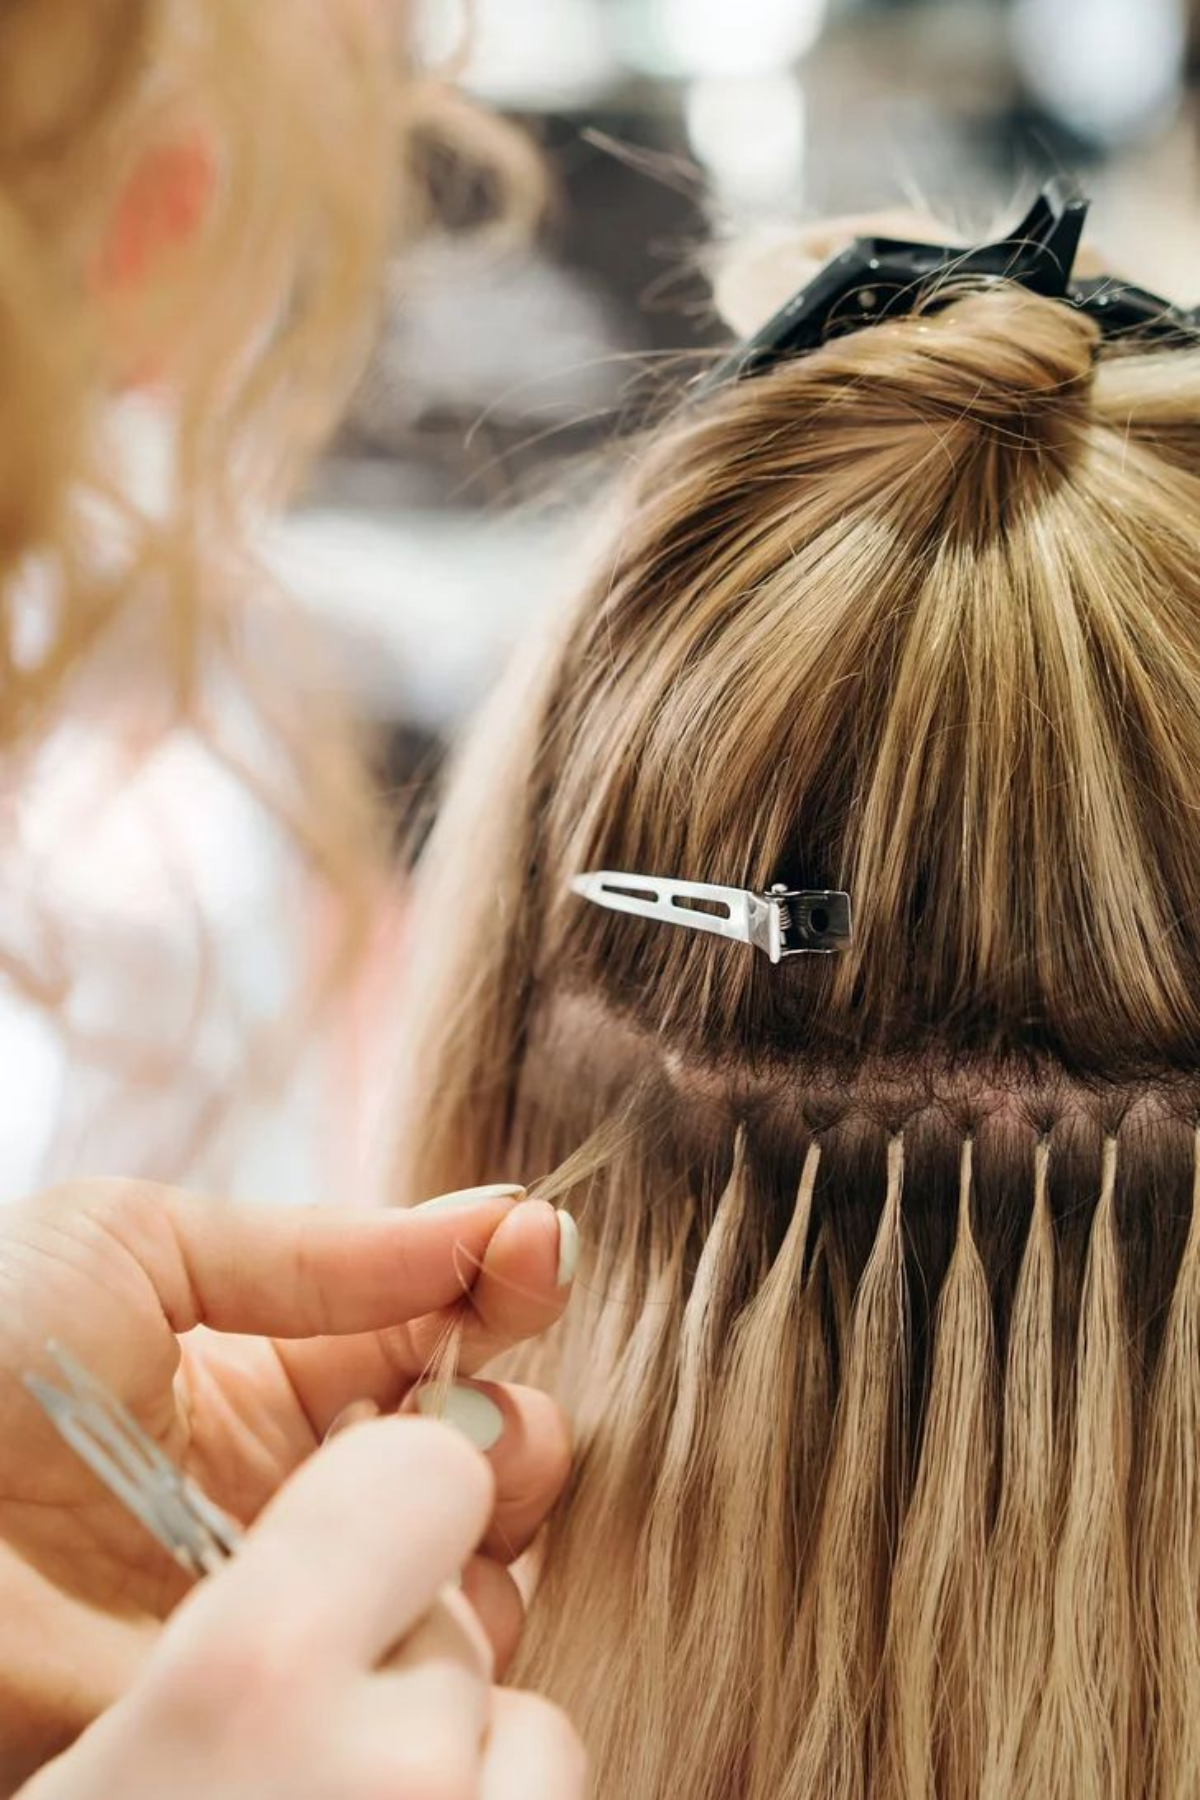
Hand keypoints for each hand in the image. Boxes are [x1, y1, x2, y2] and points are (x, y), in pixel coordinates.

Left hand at [0, 1179, 575, 1787]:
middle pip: (478, 1459)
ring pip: (467, 1569)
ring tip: (440, 1480)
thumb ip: (324, 1247)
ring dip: (488, 1515)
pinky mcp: (270, 1695)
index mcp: (276, 1374)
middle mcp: (302, 1489)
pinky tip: (402, 1575)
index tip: (536, 1250)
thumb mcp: (133, 1244)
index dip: (500, 1287)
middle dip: (516, 1423)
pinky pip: (407, 1678)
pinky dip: (443, 1619)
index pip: (433, 1333)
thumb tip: (501, 1216)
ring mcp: (290, 1596)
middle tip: (480, 1406)